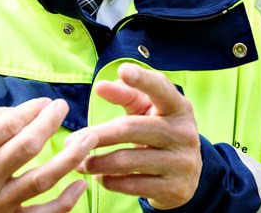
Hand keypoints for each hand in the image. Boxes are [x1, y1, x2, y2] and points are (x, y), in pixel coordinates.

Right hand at [0, 98, 97, 212]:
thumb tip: (26, 111)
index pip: (6, 126)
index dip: (31, 110)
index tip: (46, 102)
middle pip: (25, 148)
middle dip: (49, 124)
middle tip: (63, 108)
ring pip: (41, 180)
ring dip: (69, 158)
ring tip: (88, 139)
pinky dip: (66, 202)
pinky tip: (80, 184)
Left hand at [73, 63, 201, 209]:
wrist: (189, 174)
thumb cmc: (158, 131)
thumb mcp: (146, 111)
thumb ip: (125, 95)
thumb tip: (101, 86)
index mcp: (178, 108)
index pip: (161, 90)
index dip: (142, 80)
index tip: (123, 70)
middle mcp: (184, 134)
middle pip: (129, 129)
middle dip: (96, 136)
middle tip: (70, 141)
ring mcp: (182, 163)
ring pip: (128, 161)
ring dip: (97, 162)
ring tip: (79, 163)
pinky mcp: (175, 189)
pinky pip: (133, 185)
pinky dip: (110, 181)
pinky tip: (99, 177)